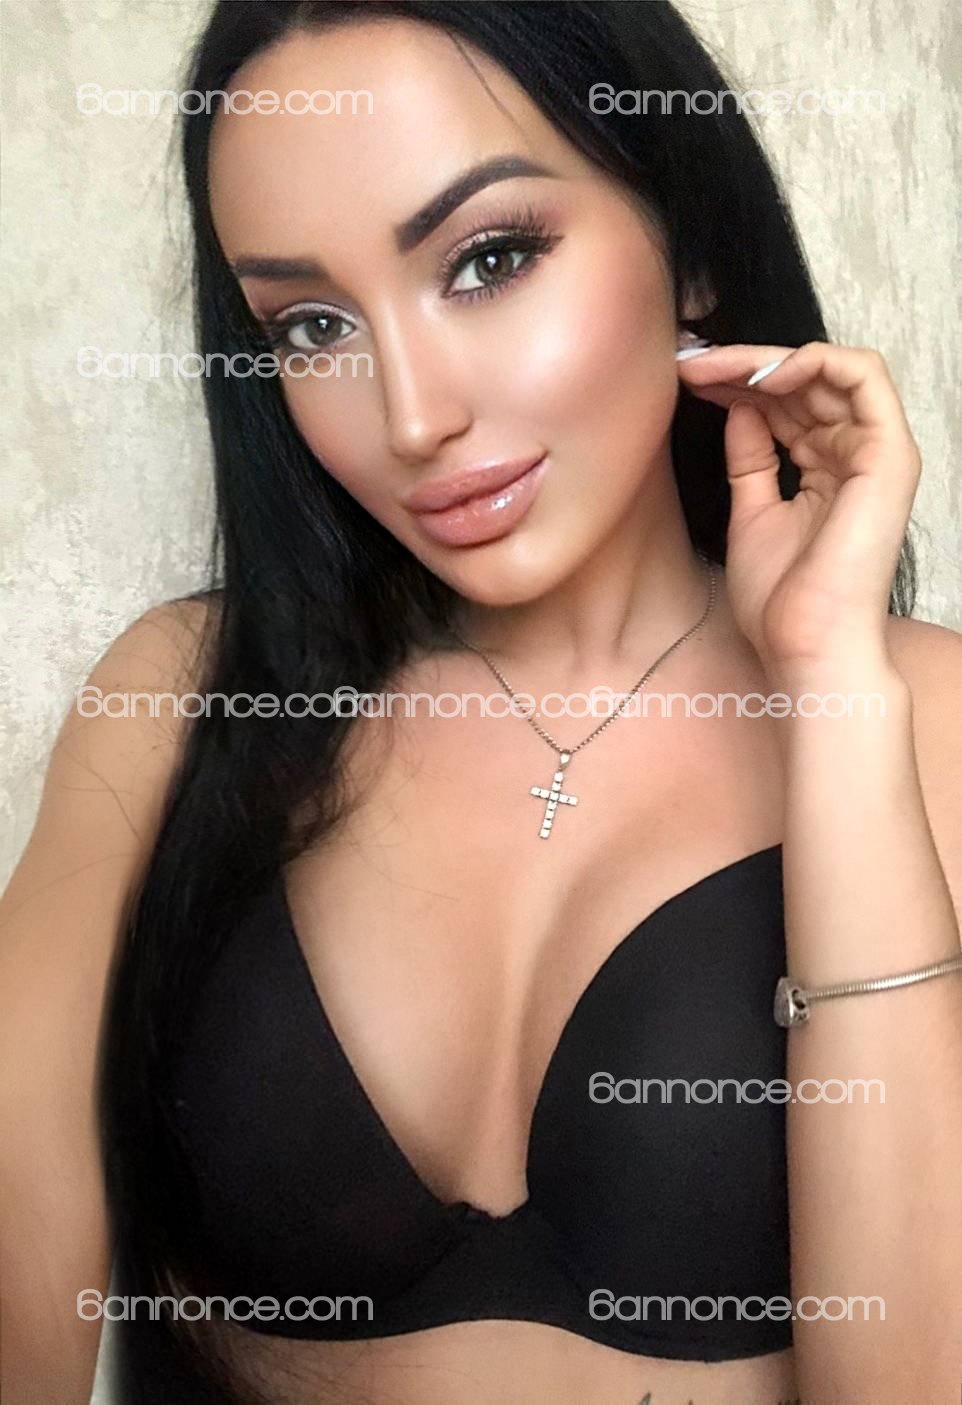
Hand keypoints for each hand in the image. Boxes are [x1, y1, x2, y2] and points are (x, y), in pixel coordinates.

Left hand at [676, 342, 920, 676]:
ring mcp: (878, 452)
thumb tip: (740, 408)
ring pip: (829, 368)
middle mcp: (858, 455)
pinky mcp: (888, 453)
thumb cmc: (781, 601)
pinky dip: (810, 361)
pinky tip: (759, 378)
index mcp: (829, 469)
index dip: (738, 384)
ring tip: (714, 370)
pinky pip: (862, 375)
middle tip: (689, 366)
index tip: (688, 381)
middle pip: (805, 381)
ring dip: (765, 360)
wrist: (804, 645)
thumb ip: (751, 459)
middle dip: (742, 366)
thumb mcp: (751, 512)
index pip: (789, 404)